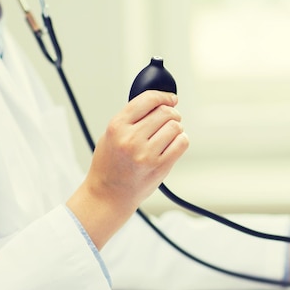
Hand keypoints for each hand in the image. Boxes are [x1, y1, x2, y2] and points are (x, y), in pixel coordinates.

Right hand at [67, 90, 188, 247]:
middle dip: (172, 112)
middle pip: (164, 112)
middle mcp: (131, 139)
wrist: (108, 194)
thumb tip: (158, 102)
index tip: (171, 98)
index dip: (163, 96)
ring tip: (169, 134)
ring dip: (176, 127)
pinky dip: (181, 140)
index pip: (147, 100)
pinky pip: (181, 143)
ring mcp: (146, 154)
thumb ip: (132, 118)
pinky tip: (174, 143)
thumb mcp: (111, 134)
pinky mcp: (160, 167)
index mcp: (117, 126)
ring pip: (175, 127)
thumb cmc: (110, 164)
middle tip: (171, 118)